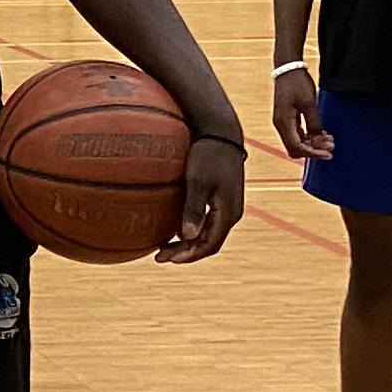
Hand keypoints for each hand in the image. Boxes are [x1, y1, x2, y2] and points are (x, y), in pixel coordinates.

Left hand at [158, 132, 245, 263]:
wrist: (221, 133)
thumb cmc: (208, 154)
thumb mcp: (198, 181)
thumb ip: (194, 209)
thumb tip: (187, 236)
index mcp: (227, 213)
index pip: (208, 246)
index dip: (188, 256)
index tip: (166, 259)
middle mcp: (231, 213)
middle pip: (208, 244)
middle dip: (185, 253)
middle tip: (160, 256)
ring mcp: (228, 206)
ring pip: (208, 234)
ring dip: (188, 243)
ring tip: (165, 246)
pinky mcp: (222, 198)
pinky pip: (208, 222)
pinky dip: (192, 229)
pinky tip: (175, 227)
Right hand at [271, 64, 330, 161]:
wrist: (288, 69)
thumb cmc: (296, 83)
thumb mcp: (309, 103)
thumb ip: (314, 122)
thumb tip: (318, 139)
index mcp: (283, 122)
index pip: (297, 147)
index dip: (313, 153)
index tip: (328, 154)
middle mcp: (281, 125)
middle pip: (296, 148)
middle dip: (314, 150)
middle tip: (330, 146)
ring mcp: (284, 122)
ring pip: (297, 142)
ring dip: (313, 144)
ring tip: (329, 139)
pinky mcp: (288, 118)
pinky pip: (298, 134)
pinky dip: (309, 137)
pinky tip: (321, 134)